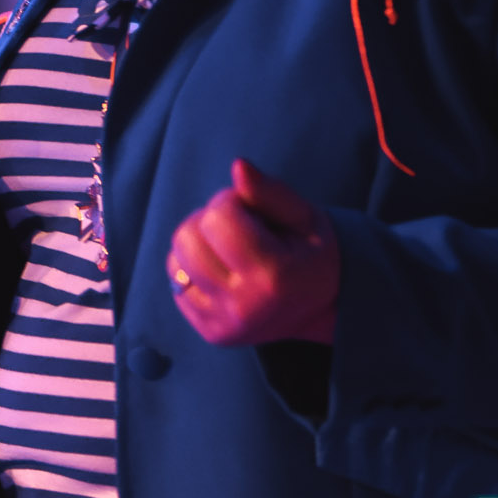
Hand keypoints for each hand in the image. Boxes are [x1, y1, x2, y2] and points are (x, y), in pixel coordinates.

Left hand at [165, 159, 338, 346]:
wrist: (322, 310)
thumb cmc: (312, 255)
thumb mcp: (306, 218)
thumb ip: (270, 192)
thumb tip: (238, 166)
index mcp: (274, 276)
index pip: (218, 216)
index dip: (231, 201)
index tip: (254, 213)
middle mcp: (245, 305)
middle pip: (187, 236)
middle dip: (209, 221)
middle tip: (239, 230)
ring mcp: (224, 323)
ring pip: (174, 260)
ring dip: (197, 244)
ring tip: (229, 250)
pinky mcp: (209, 332)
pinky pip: (175, 284)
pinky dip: (191, 270)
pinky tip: (221, 271)